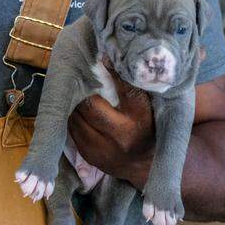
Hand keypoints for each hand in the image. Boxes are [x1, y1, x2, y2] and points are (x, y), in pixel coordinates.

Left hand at [67, 69, 154, 188]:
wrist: (145, 167)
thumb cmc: (149, 128)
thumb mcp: (151, 108)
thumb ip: (138, 86)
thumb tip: (119, 58)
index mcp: (142, 119)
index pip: (126, 89)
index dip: (113, 71)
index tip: (103, 57)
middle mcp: (122, 135)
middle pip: (92, 104)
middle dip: (84, 88)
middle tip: (80, 73)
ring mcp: (103, 148)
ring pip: (77, 117)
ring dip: (74, 102)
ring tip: (74, 89)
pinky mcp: (90, 156)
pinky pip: (72, 129)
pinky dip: (72, 116)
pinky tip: (74, 107)